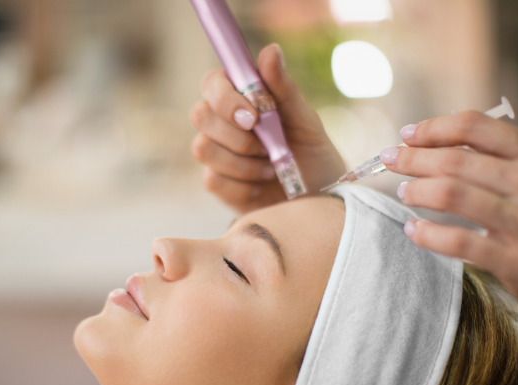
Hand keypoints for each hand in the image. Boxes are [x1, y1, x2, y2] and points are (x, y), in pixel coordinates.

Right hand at [190, 44, 344, 212]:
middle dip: (236, 135)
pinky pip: (212, 179)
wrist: (317, 200)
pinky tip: (261, 186)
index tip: (253, 116)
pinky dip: (242, 185)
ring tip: (271, 168)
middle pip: (199, 115)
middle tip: (267, 148)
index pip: (212, 83)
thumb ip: (284, 90)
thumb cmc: (313, 156)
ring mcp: (217, 154)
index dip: (225, 98)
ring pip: (202, 148)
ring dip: (242, 162)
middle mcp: (223, 123)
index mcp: (242, 99)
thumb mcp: (306, 122)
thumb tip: (270, 51)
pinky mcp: (218, 184)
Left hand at [382, 112, 517, 310]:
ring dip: (417, 190)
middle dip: (414, 158)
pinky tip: (412, 230)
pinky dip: (428, 234)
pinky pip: (459, 242)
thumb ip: (496, 158)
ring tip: (404, 192)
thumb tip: (436, 139)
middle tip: (391, 160)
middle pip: (455, 160)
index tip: (406, 134)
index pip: (475, 128)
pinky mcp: (516, 261)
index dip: (433, 128)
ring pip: (452, 194)